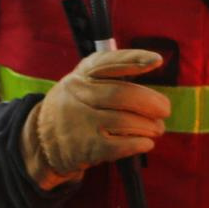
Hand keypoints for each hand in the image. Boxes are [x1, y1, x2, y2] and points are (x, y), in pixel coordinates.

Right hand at [21, 48, 170, 186]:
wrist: (43, 140)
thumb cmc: (77, 106)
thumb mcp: (83, 82)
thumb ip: (111, 75)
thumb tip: (152, 67)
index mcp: (82, 75)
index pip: (108, 63)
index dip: (134, 60)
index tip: (157, 60)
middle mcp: (78, 95)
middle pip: (122, 95)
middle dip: (152, 103)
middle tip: (165, 110)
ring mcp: (81, 122)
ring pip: (125, 121)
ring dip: (149, 126)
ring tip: (157, 129)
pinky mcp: (86, 147)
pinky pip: (121, 145)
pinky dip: (139, 143)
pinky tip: (146, 143)